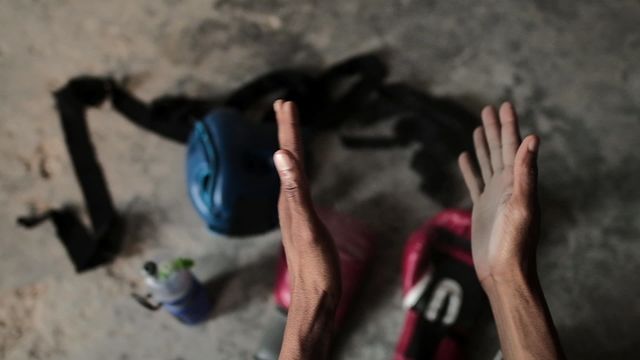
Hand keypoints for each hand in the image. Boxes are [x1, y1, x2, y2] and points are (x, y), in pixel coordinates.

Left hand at [273, 100, 340, 359]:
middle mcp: (289, 202)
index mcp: (290, 199)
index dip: (288, 129)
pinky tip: (299, 174)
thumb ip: (295, 192)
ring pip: (292, 171)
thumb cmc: (316, 269)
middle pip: (287, 159)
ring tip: (290, 131)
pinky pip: (299, 187)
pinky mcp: (303, 223)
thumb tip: (281, 155)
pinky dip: (299, 171)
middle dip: (286, 131)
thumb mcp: (307, 228)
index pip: (289, 155)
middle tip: (284, 105)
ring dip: (291, 147)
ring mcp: (295, 213)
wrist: (315, 300)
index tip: (286, 103)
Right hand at [457, 102, 539, 285]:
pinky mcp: (481, 208)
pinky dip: (470, 168)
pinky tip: (464, 158)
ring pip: (486, 163)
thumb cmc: (515, 242)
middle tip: (488, 108)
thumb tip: (532, 139)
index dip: (509, 125)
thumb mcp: (521, 205)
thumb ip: (526, 173)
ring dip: (482, 144)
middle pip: (498, 150)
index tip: (504, 105)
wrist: (503, 271)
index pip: (513, 146)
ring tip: (477, 127)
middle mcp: (507, 185)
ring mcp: (493, 196)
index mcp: (518, 181)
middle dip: (494, 129)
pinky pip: (474, 182)